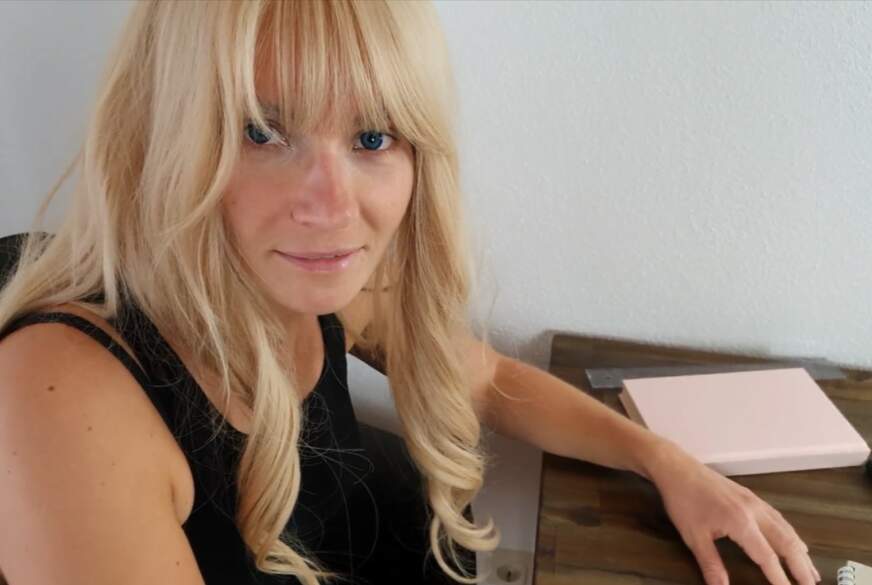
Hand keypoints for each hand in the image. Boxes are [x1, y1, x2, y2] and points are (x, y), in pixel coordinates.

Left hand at [644, 439, 820, 584]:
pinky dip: (790, 533)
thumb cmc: (683, 500)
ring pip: (786, 529)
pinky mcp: (750, 496)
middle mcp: (754, 511)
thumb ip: (711, 564)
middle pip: (786, 543)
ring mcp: (754, 501)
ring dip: (800, 550)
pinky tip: (793, 540)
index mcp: (741, 522)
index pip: (768, 557)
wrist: (677, 468)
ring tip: (810, 570)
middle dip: (801, 567)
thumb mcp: (693, 536)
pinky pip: (778, 517)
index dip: (780, 579)